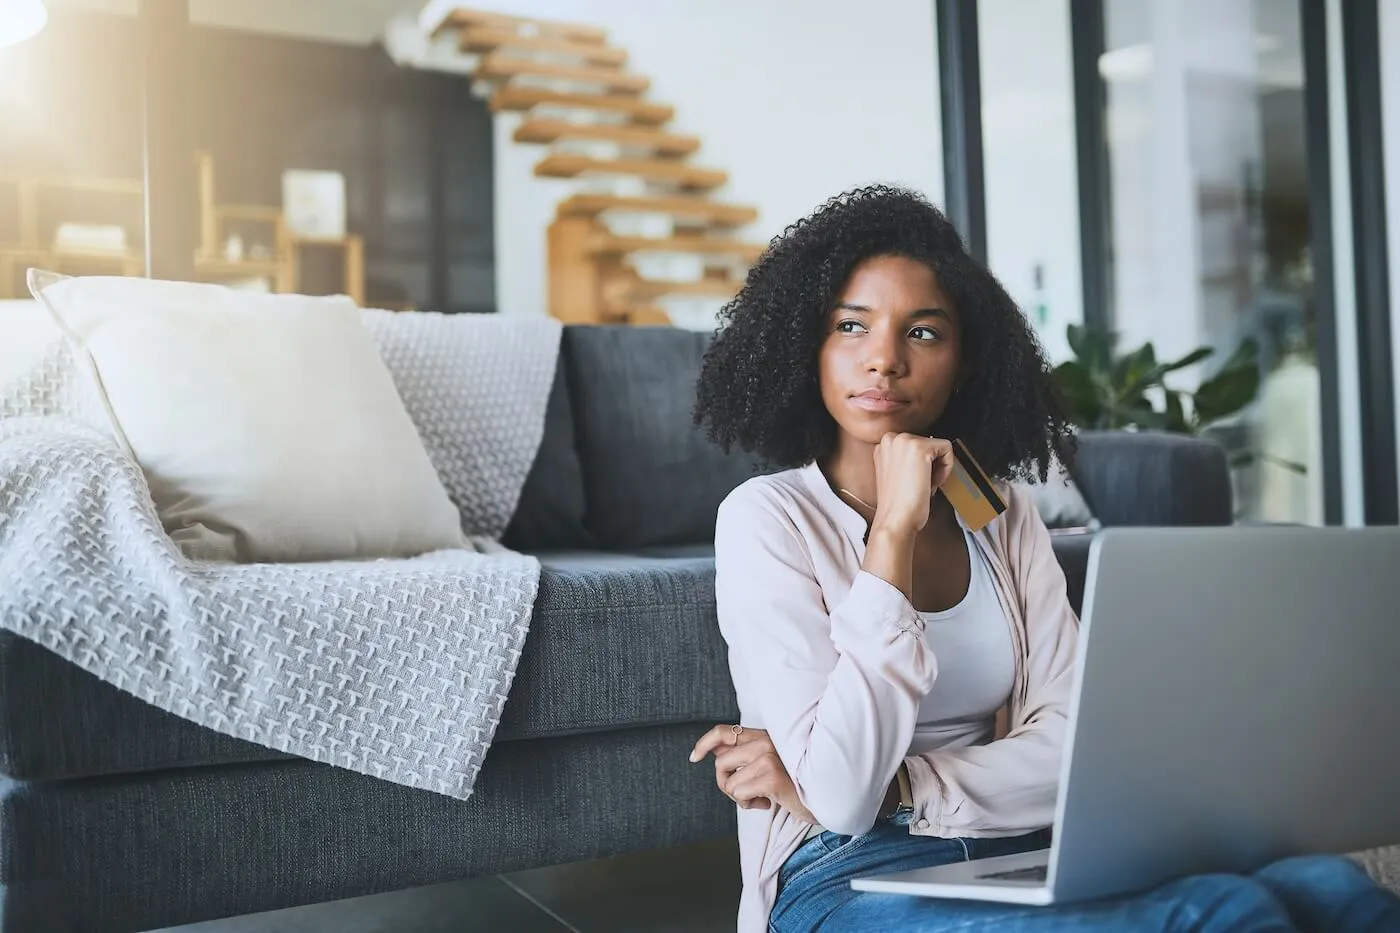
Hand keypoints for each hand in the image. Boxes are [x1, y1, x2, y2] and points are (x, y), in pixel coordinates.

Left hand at [690, 725, 816, 823]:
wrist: (827, 797)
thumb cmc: (797, 783)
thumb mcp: (770, 764)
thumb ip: (745, 756)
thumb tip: (713, 752)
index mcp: (765, 736)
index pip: (723, 731)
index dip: (704, 743)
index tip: (694, 757)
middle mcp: (766, 741)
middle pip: (720, 763)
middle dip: (725, 783)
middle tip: (745, 792)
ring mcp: (768, 757)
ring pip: (728, 781)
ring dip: (739, 797)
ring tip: (761, 797)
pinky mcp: (771, 775)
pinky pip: (739, 794)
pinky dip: (749, 804)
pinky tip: (767, 802)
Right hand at [870, 433, 955, 537]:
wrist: (895, 520)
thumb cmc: (897, 506)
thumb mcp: (895, 474)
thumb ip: (904, 460)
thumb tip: (925, 456)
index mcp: (883, 446)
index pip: (916, 445)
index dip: (921, 465)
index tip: (915, 481)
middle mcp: (890, 439)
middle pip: (927, 443)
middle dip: (930, 465)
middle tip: (919, 485)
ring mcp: (904, 441)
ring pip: (938, 446)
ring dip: (937, 467)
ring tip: (923, 485)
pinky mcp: (919, 447)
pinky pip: (947, 448)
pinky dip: (947, 467)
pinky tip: (931, 483)